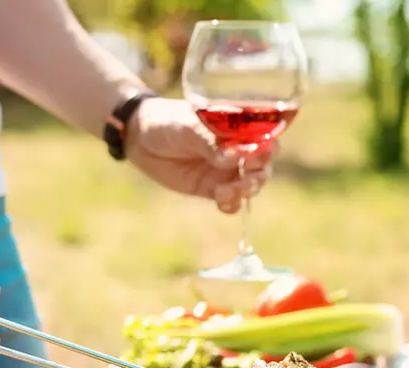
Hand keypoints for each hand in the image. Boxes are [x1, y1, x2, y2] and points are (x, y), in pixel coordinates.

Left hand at [125, 97, 275, 213]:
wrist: (140, 140)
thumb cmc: (168, 123)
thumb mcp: (188, 128)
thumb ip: (210, 142)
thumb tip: (232, 157)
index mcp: (239, 127)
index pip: (265, 135)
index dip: (268, 145)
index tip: (260, 152)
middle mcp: (239, 149)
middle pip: (263, 164)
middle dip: (260, 174)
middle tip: (247, 179)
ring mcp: (227, 170)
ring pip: (251, 185)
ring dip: (247, 190)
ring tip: (230, 191)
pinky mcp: (214, 189)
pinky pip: (232, 201)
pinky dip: (231, 203)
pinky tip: (221, 199)